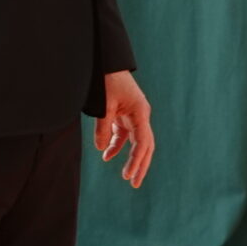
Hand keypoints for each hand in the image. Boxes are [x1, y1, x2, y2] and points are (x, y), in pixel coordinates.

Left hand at [97, 70, 154, 186]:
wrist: (107, 62)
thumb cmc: (108, 80)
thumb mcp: (103, 105)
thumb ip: (103, 127)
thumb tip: (101, 148)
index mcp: (141, 113)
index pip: (142, 142)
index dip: (136, 160)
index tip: (128, 176)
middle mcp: (141, 116)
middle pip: (145, 145)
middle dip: (140, 165)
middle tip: (135, 183)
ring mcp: (134, 115)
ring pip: (136, 142)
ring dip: (131, 158)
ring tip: (126, 177)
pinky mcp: (125, 115)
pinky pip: (124, 135)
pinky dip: (117, 145)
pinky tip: (107, 155)